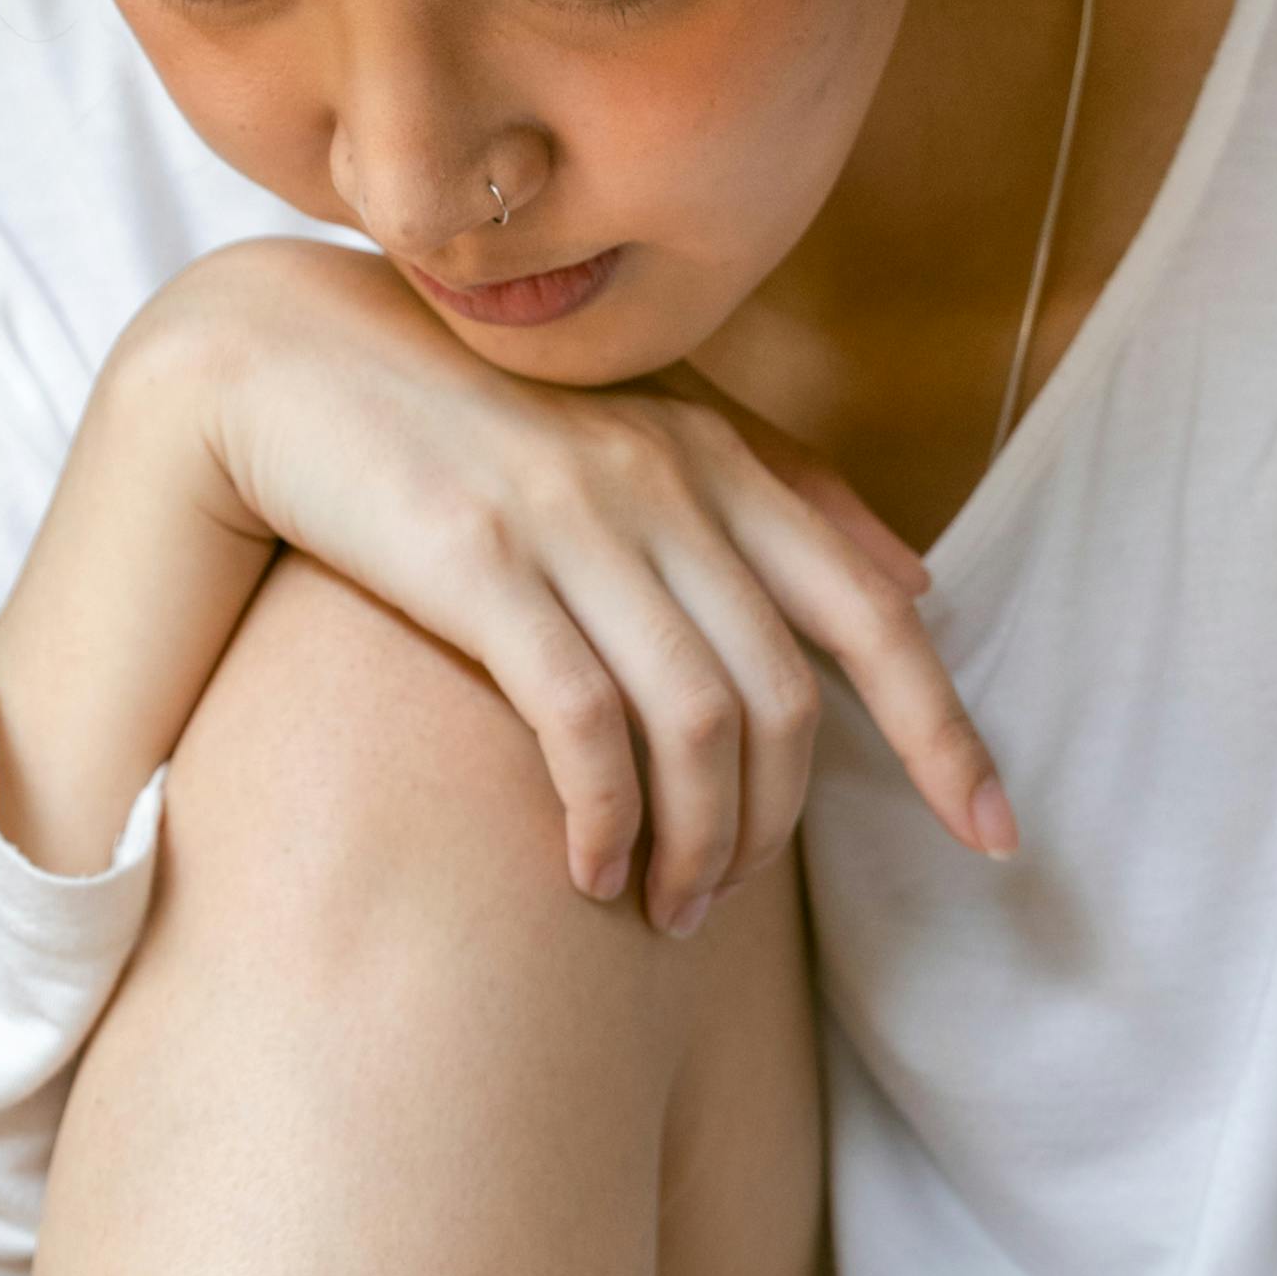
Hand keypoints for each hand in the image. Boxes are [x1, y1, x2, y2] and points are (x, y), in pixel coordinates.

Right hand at [0, 238, 1014, 923]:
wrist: (280, 363)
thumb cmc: (467, 415)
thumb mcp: (642, 428)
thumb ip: (784, 496)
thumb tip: (920, 585)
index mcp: (720, 457)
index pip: (875, 617)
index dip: (946, 736)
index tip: (996, 840)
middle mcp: (669, 482)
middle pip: (788, 698)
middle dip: (775, 832)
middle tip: (724, 902)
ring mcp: (580, 518)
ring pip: (703, 725)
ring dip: (697, 848)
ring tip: (662, 911)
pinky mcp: (483, 562)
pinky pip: (587, 724)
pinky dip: (608, 818)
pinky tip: (589, 873)